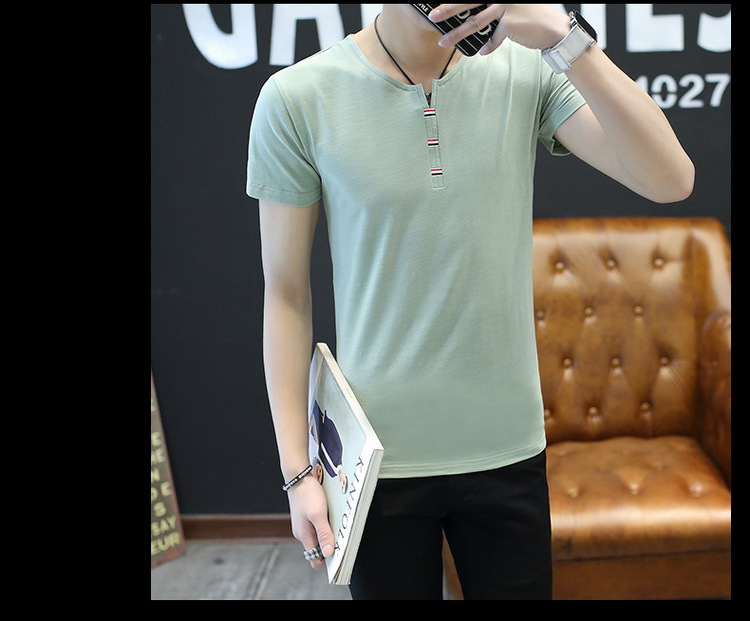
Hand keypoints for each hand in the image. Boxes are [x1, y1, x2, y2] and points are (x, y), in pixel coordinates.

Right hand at [287, 475, 335, 568]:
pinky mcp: (306, 517)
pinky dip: (324, 524)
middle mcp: (302, 533)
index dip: (327, 560)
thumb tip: (328, 553)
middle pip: (318, 549)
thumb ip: (324, 534)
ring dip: (328, 533)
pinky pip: (317, 526)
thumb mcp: (318, 515)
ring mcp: (303, 525)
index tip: (339, 553)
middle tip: (340, 534)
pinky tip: (329, 514)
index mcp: (304, 536)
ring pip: (318, 536)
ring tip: (334, 521)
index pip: (315, 559)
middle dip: (330, 544)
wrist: (298, 476)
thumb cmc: (307, 494)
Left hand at [428, 4, 569, 54]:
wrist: (553, 28)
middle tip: (433, 16)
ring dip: (457, 34)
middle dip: (448, 10)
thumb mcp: (509, 7)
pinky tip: (483, 51)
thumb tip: (469, 19)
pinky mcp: (510, 23)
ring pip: (475, 22)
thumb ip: (491, 10)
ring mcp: (506, 7)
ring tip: (444, 42)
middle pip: (469, 2)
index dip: (455, 2)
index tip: (439, 4)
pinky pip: (492, 39)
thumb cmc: (529, 17)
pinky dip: (487, 47)